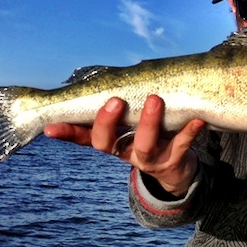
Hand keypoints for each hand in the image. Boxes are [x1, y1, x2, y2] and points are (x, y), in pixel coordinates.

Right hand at [44, 95, 204, 197]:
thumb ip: (117, 107)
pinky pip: (181, 146)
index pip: (83, 138)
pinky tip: (196, 119)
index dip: (66, 133)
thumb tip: (96, 76)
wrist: (177, 170)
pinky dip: (189, 132)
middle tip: (115, 100)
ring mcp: (149, 159)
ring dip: (148, 122)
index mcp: (112, 142)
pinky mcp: (173, 161)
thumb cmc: (149, 136)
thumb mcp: (129, 124)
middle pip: (107, 143)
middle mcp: (125, 152)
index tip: (50, 126)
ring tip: (155, 99)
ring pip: (144, 145)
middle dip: (108, 122)